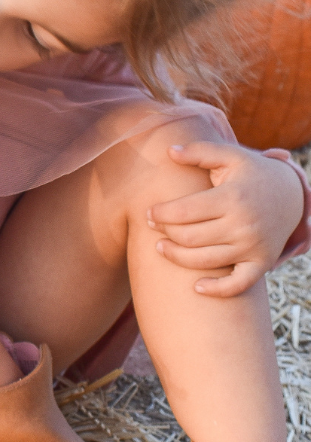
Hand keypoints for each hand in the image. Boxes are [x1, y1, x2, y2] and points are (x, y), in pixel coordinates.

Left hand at [148, 142, 304, 296]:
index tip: (149, 213)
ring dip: (176, 257)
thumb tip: (169, 150)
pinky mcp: (261, 263)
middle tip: (153, 227)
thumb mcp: (230, 156)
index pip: (184, 212)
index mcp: (232, 198)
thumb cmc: (252, 174)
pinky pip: (238, 285)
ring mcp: (253, 247)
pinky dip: (217, 290)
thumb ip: (200, 151)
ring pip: (204, 261)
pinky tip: (197, 287)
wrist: (293, 194)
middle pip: (189, 237)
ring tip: (161, 247)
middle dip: (164, 233)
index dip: (160, 214)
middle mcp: (243, 225)